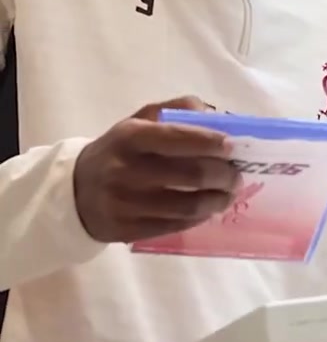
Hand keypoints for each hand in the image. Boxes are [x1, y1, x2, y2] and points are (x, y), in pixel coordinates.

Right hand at [73, 96, 240, 242]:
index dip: (210, 142)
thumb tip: (217, 118)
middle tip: (236, 174)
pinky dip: (199, 217)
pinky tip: (208, 208)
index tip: (232, 147)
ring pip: (187, 205)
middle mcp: (126, 170)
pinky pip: (175, 225)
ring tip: (228, 193)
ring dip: (217, 199)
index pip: (177, 139)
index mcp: (130, 137)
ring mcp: (126, 204)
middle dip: (223, 175)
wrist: (77, 190)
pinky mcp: (128, 230)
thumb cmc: (120, 150)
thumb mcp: (140, 121)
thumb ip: (177, 111)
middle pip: (190, 175)